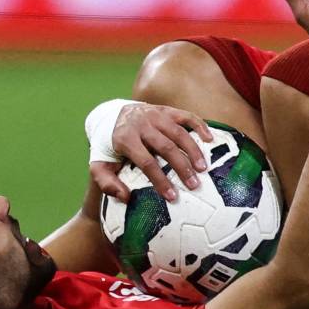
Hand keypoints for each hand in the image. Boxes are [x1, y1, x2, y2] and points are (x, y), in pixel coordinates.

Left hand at [90, 103, 216, 202]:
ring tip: (203, 168)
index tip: (172, 196)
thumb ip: (107, 184)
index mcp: (125, 139)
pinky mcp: (165, 110)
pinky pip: (185, 116)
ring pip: (179, 133)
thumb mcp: (99, 166)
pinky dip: (199, 126)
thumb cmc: (108, 147)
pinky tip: (209, 139)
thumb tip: (126, 197)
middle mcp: (142, 125)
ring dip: (193, 151)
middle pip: (166, 147)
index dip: (160, 180)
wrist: (110, 116)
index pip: (147, 162)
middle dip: (181, 167)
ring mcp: (155, 115)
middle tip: (194, 185)